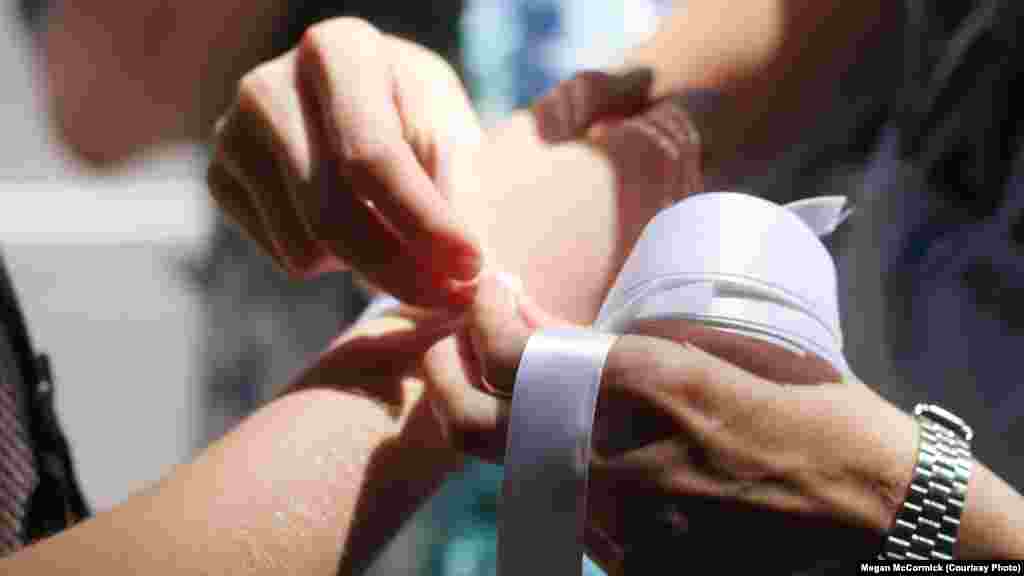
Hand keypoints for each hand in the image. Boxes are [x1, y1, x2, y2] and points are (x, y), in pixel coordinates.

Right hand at [207, 18, 483, 307]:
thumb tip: (470, 272)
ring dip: (365, 262)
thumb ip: (460, 190)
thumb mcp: (452, 134)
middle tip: (453, 297)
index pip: (373, 155)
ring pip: (306, 247)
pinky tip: (350, 224)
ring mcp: (232, 133)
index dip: (425, 221)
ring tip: (394, 228)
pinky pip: (286, 256)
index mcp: (338, 51)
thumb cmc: (418, 117)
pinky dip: (332, 262)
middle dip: (399, 267)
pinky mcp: (218, 178)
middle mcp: (269, 84)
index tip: (471, 266)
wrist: (362, 110)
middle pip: (329, 211)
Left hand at [430, 276, 917, 572]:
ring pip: (520, 475)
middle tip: (439, 348)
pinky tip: (574, 450)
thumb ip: (625, 346)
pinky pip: (571, 518)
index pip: (515, 356)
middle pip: (480, 429)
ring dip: (505, 428)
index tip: (482, 298)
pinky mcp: (640, 571)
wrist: (886, 522)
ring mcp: (627, 528)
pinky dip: (559, 478)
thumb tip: (537, 324)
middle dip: (445, 377)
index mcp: (652, 385)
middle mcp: (623, 459)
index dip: (480, 321)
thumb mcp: (725, 357)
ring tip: (504, 389)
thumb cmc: (820, 417)